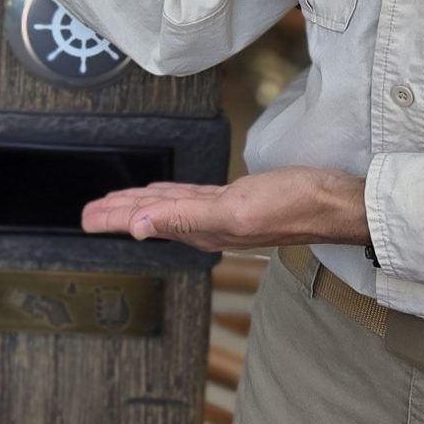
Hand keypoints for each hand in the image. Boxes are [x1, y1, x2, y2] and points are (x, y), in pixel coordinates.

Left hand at [81, 167, 368, 253]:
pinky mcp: (237, 199)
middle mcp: (207, 224)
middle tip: (89, 212)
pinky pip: (191, 198)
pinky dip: (170, 196)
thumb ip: (183, 219)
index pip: (145, 220)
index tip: (86, 217)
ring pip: (168, 207)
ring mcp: (222, 213)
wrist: (337, 202)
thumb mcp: (234, 212)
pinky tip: (163, 194)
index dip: (113, 217)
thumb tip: (137, 227)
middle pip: (151, 214)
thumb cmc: (295, 206)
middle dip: (118, 212)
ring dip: (140, 204)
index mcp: (201, 228)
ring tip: (115, 203)